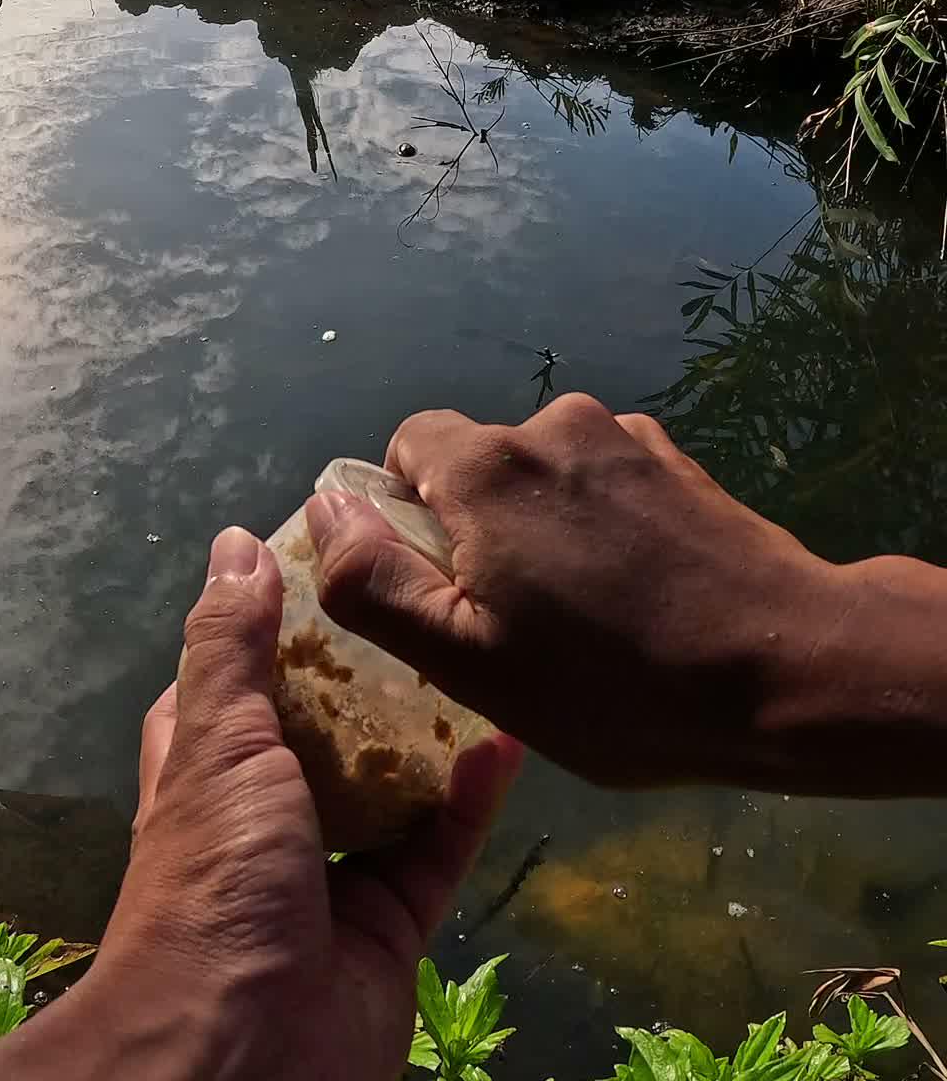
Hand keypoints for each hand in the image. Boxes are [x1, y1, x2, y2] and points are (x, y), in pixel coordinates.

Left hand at [0, 527, 519, 1080]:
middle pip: (323, 729)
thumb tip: (237, 543)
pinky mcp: (390, 925)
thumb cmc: (215, 879)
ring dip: (428, 733)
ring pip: (388, 786)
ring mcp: (328, 873)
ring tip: (479, 656)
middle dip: (370, 676)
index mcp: (205, 771)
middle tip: (432, 600)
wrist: (242, 1053)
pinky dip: (469, 801)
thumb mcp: (215, 740)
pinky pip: (436, 849)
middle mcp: (263, 818)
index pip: (238, 679)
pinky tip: (504, 743)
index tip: (339, 560)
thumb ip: (230, 644)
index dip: (280, 622)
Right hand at [307, 395, 845, 790]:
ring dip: (547, 530)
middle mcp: (551, 424)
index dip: (403, 515)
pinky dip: (604, 525)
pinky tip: (640, 595)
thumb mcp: (468, 660)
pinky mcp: (680, 459)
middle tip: (515, 625)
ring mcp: (625, 437)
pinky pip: (606, 482)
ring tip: (589, 620)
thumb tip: (323, 507)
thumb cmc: (613, 685)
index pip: (406, 447)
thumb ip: (376, 580)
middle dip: (478, 530)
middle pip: (478, 463)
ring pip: (546, 475)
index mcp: (487, 466)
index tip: (437, 587)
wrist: (786, 667)